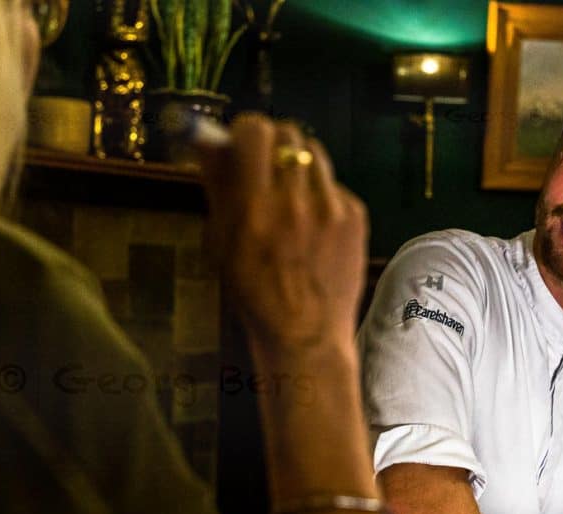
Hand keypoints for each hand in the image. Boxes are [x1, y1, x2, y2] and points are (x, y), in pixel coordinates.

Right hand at [198, 114, 368, 355]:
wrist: (306, 335)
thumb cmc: (255, 293)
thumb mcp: (222, 243)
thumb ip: (217, 187)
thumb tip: (207, 140)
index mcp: (255, 209)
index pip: (255, 131)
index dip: (245, 130)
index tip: (241, 142)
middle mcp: (296, 202)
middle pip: (288, 132)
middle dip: (273, 141)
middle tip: (265, 163)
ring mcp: (331, 208)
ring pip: (314, 152)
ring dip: (297, 163)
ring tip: (290, 192)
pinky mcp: (356, 216)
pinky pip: (333, 184)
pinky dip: (319, 194)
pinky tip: (312, 224)